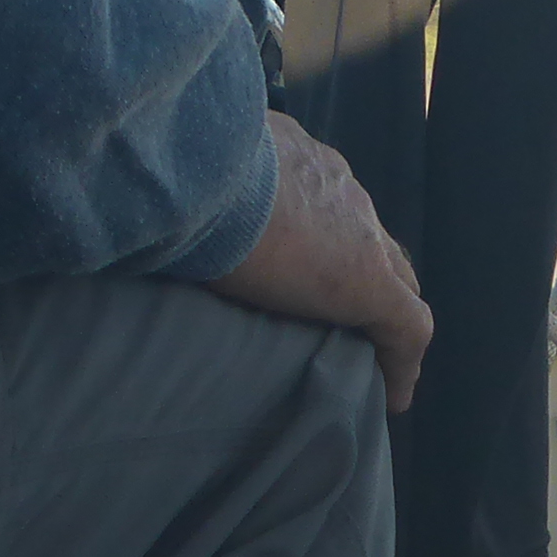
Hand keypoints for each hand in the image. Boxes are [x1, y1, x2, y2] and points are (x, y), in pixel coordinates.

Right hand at [207, 111, 433, 410]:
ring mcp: (360, 233)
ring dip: (381, 311)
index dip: (325, 235)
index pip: (326, 202)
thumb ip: (191, 189)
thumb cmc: (179, 170)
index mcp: (295, 160)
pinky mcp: (369, 282)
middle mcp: (336, 187)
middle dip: (365, 270)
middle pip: (370, 236)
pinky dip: (402, 360)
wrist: (202, 173)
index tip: (310, 263)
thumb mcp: (187, 174)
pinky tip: (393, 396)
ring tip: (368, 353)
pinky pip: (406, 327)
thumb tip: (150, 206)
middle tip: (343, 313)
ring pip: (395, 276)